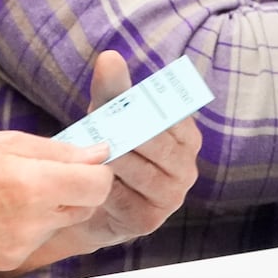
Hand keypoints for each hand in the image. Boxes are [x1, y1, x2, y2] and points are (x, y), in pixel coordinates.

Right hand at [0, 130, 115, 272]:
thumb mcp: (6, 142)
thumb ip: (58, 151)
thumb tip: (100, 154)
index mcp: (34, 184)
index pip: (99, 184)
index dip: (97, 171)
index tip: (84, 162)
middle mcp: (33, 220)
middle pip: (85, 206)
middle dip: (75, 188)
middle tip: (42, 173)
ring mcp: (23, 245)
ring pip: (61, 222)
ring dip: (50, 207)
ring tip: (10, 193)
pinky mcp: (12, 260)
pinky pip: (38, 238)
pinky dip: (29, 224)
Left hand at [19, 51, 200, 268]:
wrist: (91, 199)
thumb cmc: (110, 148)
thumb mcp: (109, 114)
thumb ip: (113, 88)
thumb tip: (109, 57)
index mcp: (186, 135)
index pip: (169, 115)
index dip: (136, 106)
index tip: (109, 103)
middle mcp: (187, 167)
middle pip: (155, 142)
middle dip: (121, 131)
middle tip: (94, 126)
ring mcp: (171, 196)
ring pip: (140, 171)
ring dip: (110, 159)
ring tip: (89, 151)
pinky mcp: (150, 220)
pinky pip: (124, 199)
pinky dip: (104, 187)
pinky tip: (90, 180)